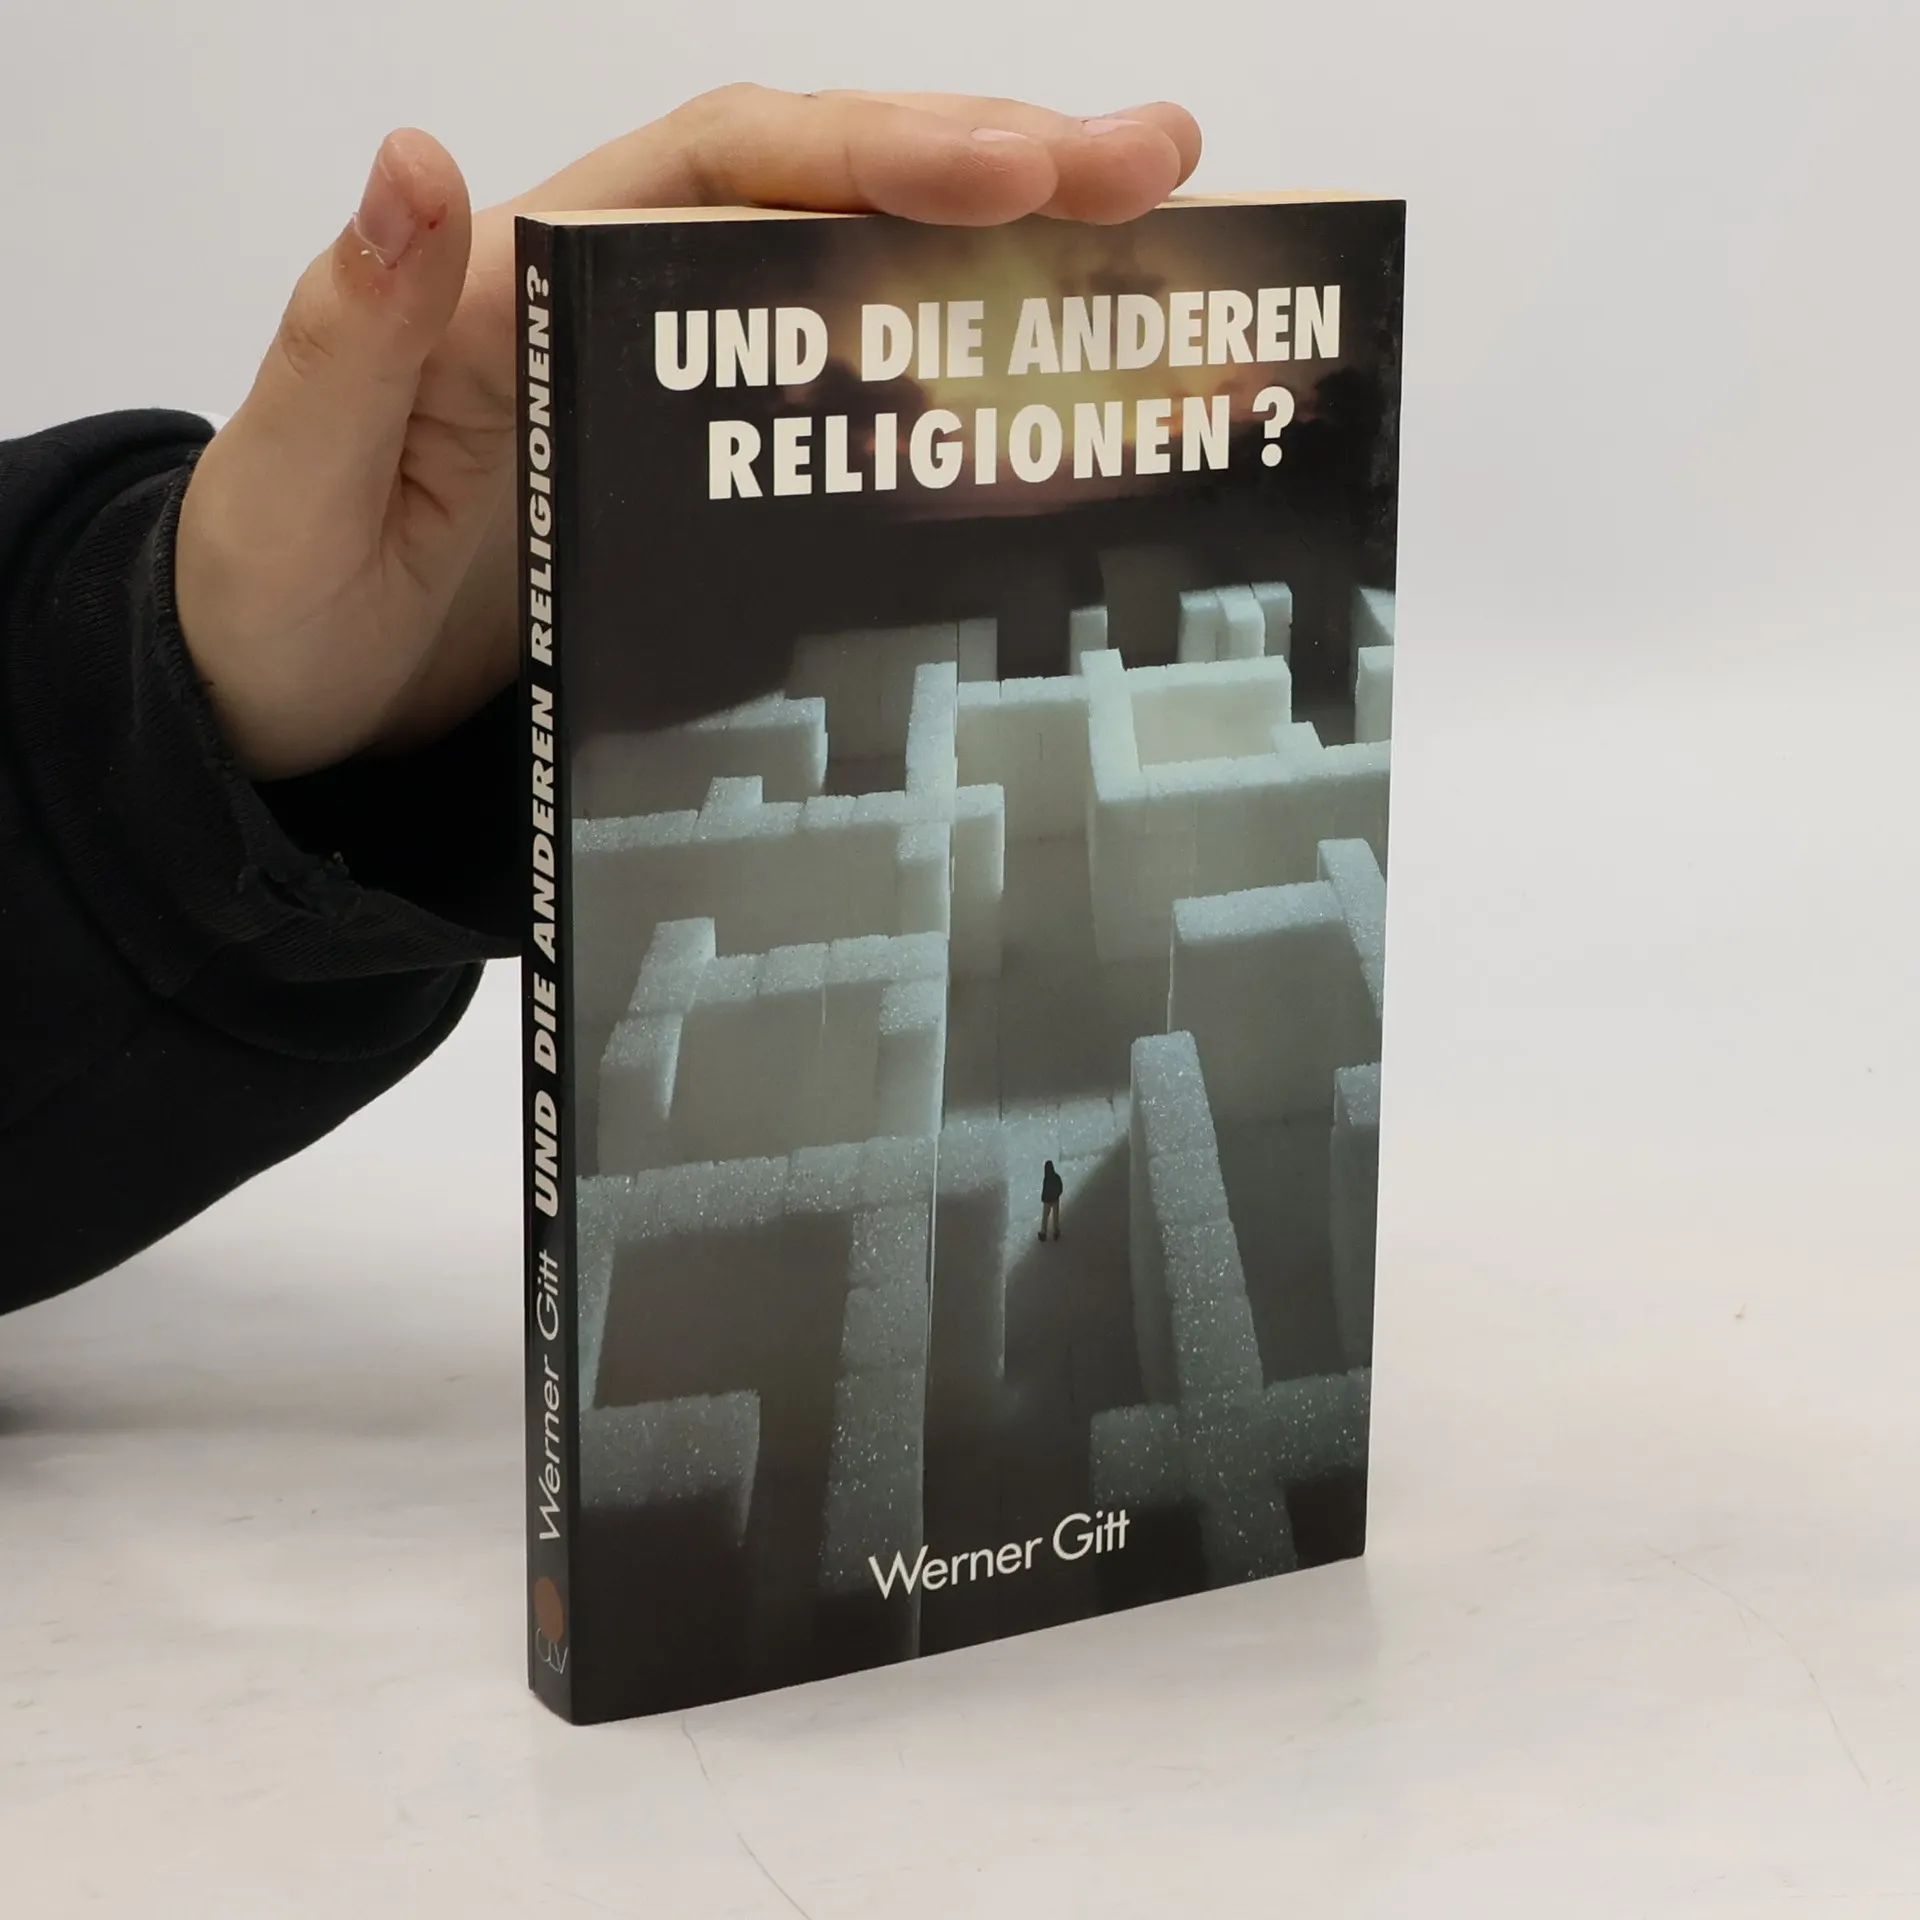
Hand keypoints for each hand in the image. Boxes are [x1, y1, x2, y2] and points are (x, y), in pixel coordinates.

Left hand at [174, 88, 1201, 778]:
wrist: (288, 719)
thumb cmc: (273, 599)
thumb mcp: (292, 480)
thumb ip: (347, 333)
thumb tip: (415, 165)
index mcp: (529, 271)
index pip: (729, 166)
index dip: (877, 156)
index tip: (1014, 174)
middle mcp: (624, 310)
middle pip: (834, 204)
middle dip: (1002, 180)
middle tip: (1161, 169)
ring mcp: (677, 402)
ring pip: (866, 303)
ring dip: (1011, 284)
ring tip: (1159, 263)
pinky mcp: (707, 491)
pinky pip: (850, 429)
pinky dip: (956, 409)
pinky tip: (1054, 411)